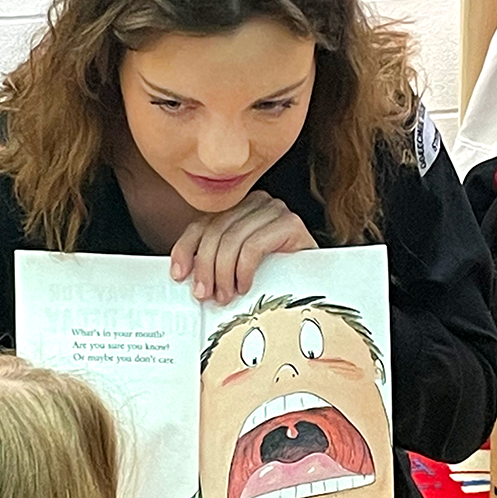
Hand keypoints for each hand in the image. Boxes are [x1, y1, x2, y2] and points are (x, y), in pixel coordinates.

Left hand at [170, 191, 317, 305]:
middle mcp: (256, 202)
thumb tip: (186, 276)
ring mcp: (274, 210)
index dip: (185, 249)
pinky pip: (253, 247)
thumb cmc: (277, 273)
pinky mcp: (290, 224)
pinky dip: (243, 270)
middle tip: (204, 294)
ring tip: (225, 295)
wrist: (318, 279)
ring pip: (231, 240)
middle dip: (205, 268)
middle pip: (215, 232)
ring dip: (223, 274)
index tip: (179, 274)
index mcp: (239, 207)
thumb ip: (214, 261)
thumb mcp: (237, 265)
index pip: (202, 223)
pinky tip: (244, 285)